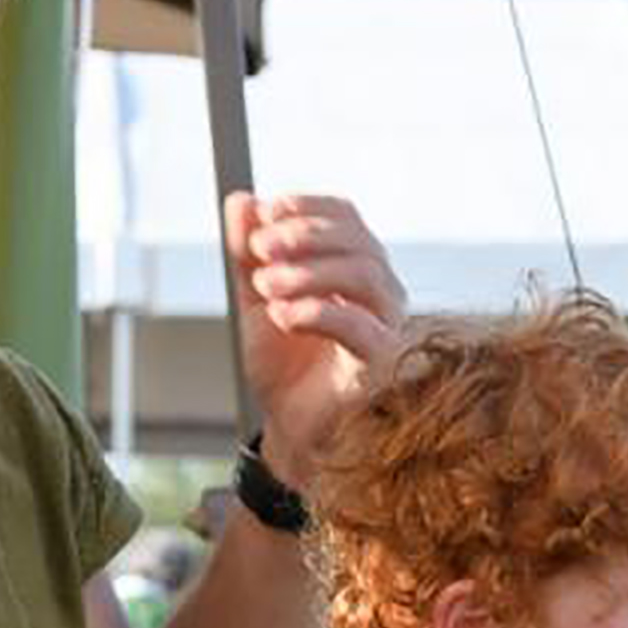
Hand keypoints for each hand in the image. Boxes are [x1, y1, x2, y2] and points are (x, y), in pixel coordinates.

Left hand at [227, 193, 405, 484]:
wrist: (290, 426)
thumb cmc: (285, 364)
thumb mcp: (256, 299)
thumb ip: (249, 253)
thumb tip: (241, 201)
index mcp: (354, 268)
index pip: (346, 218)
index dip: (308, 207)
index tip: (266, 213)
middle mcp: (380, 292)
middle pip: (359, 241)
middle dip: (305, 236)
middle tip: (261, 250)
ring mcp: (387, 326)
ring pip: (366, 276)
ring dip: (310, 272)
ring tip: (266, 287)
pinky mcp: (382, 365)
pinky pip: (364, 329)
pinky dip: (321, 313)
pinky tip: (284, 316)